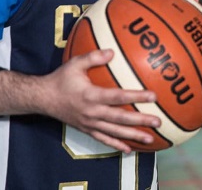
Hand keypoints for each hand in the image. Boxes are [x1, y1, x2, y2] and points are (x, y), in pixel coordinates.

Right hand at [0, 49, 160, 152]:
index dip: (136, 96)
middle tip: (158, 122)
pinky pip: (103, 139)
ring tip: (150, 139)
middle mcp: (92, 112)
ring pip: (114, 132)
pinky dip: (116, 145)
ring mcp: (89, 123)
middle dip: (140, 120)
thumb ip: (93, 56)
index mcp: (91, 95)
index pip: (117, 96)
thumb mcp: (74, 63)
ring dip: (133, 136)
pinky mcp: (86, 129)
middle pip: (120, 118)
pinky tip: (129, 149)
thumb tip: (112, 51)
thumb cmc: (61, 79)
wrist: (43, 98)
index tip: (153, 96)